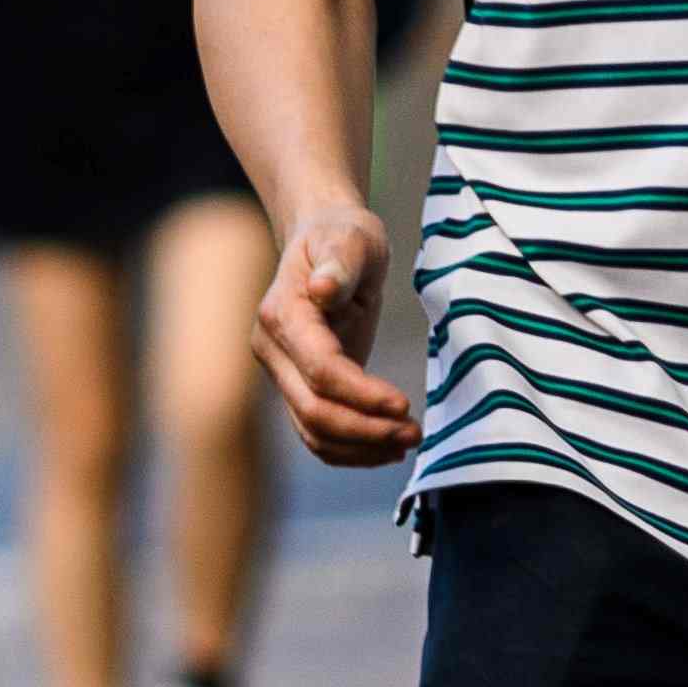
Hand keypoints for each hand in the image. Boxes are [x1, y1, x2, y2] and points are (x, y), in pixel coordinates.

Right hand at [257, 197, 421, 467]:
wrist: (325, 243)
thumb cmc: (342, 237)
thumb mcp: (350, 239)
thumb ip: (338, 263)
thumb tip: (322, 290)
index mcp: (282, 315)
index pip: (319, 370)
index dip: (361, 394)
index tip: (403, 404)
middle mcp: (273, 351)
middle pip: (312, 410)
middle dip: (365, 429)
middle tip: (414, 432)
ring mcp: (282, 373)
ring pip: (313, 431)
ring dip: (361, 447)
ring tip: (408, 441)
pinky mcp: (300, 387)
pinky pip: (318, 432)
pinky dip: (351, 449)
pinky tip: (387, 447)